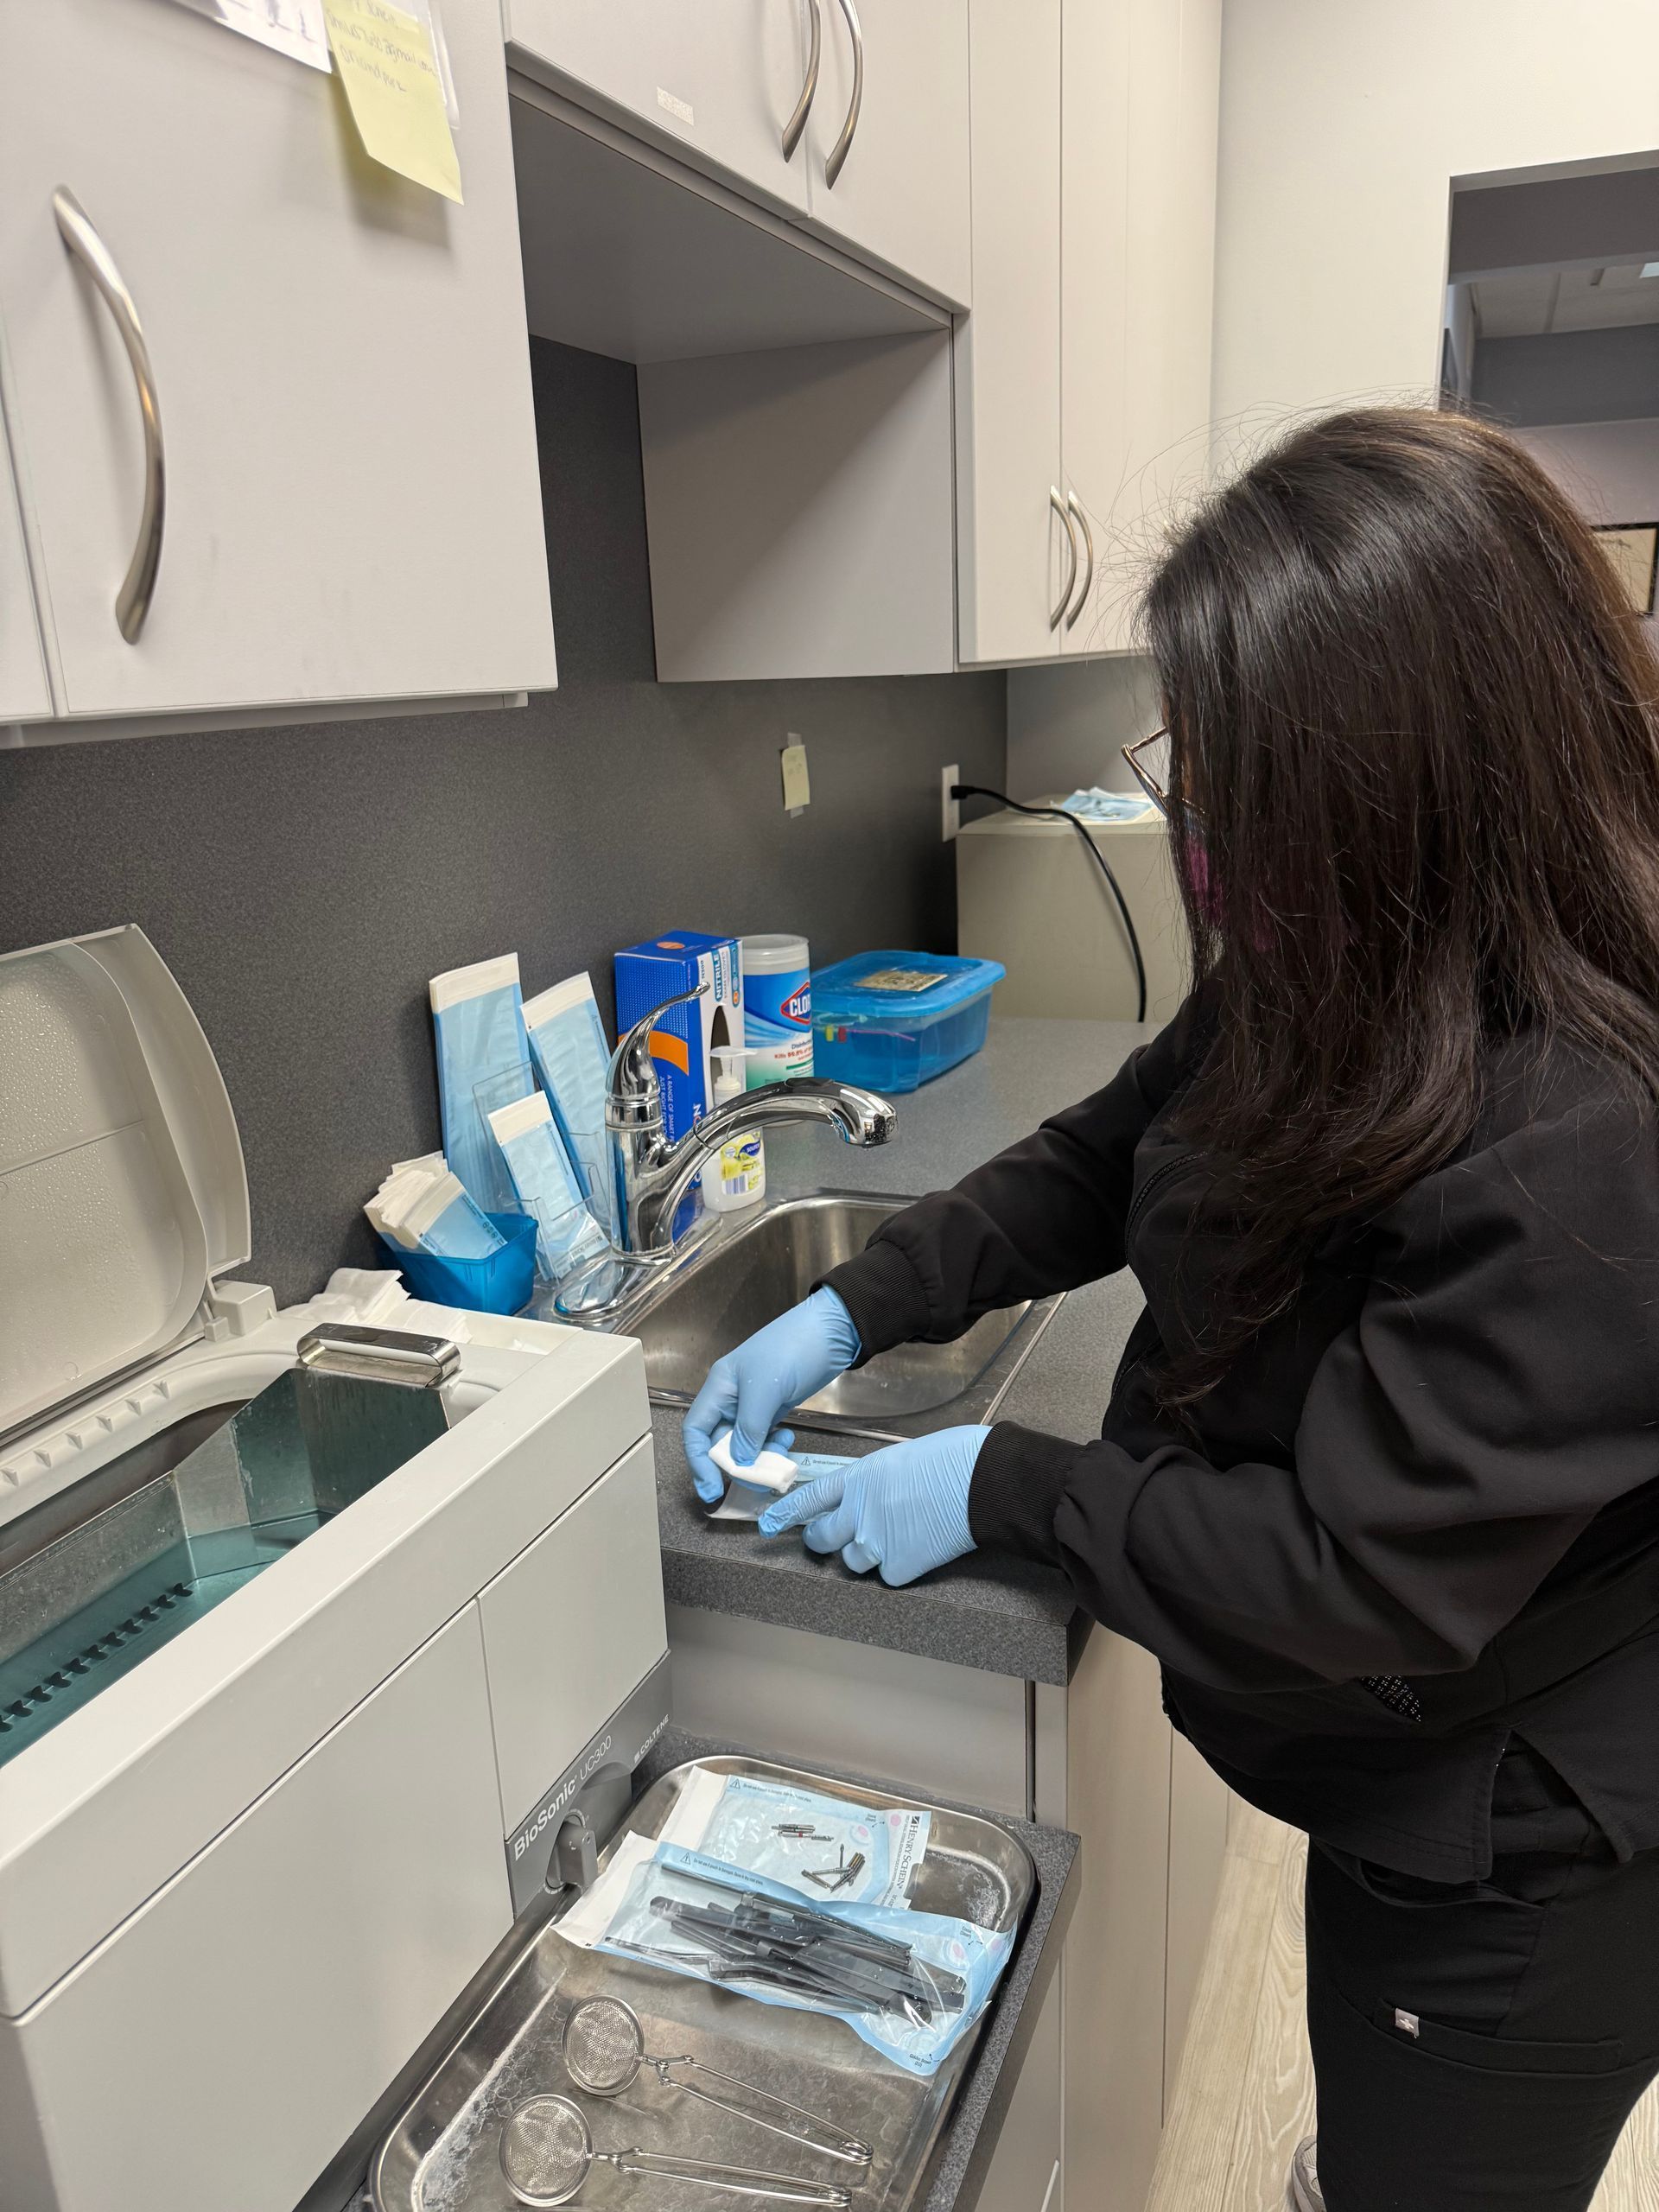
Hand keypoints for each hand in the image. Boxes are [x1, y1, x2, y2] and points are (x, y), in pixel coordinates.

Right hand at [684, 1287, 861, 1503]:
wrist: (831, 1332)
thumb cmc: (792, 1350)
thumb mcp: (766, 1389)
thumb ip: (748, 1428)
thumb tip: (738, 1462)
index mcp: (719, 1387)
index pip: (695, 1430)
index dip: (699, 1462)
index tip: (711, 1489)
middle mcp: (731, 1398)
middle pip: (719, 1442)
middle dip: (735, 1466)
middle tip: (757, 1483)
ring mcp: (753, 1405)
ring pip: (744, 1445)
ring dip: (758, 1460)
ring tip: (779, 1463)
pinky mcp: (774, 1408)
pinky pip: (764, 1438)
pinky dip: (773, 1448)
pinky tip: (787, 1443)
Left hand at [758, 1426, 990, 1585]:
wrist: (980, 1481)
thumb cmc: (951, 1458)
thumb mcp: (900, 1458)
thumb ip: (875, 1481)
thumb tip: (874, 1496)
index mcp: (858, 1479)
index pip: (809, 1499)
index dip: (787, 1513)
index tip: (770, 1523)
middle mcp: (858, 1512)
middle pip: (821, 1539)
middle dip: (824, 1540)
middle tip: (838, 1538)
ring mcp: (876, 1542)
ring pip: (851, 1562)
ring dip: (865, 1554)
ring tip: (895, 1538)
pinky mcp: (899, 1567)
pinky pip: (887, 1576)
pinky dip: (899, 1567)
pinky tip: (919, 1549)